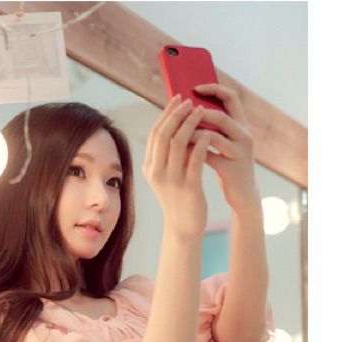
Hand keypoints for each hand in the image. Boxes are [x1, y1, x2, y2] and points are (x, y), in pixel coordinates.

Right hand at [143, 95, 210, 237]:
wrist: (183, 225)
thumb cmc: (178, 197)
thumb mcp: (167, 174)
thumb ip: (169, 154)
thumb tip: (179, 126)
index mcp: (149, 167)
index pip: (155, 133)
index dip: (166, 113)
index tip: (178, 99)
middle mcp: (156, 172)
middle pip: (164, 134)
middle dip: (177, 114)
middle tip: (190, 100)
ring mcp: (171, 180)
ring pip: (178, 143)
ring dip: (190, 123)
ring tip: (201, 111)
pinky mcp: (188, 187)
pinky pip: (194, 159)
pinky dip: (201, 142)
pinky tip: (208, 133)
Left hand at [192, 84, 260, 213]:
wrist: (243, 193)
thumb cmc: (228, 164)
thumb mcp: (224, 143)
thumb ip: (211, 128)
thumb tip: (183, 111)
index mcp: (242, 125)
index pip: (231, 97)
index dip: (214, 89)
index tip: (193, 87)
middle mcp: (245, 135)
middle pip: (222, 116)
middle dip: (198, 114)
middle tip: (181, 114)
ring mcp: (240, 152)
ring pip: (214, 136)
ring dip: (193, 134)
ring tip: (178, 134)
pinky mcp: (232, 168)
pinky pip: (209, 156)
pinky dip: (193, 153)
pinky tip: (180, 152)